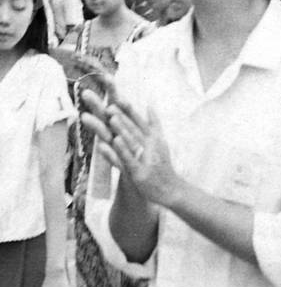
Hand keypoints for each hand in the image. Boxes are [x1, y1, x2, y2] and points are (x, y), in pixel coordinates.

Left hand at [80, 88, 180, 208]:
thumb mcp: (161, 141)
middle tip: (109, 105)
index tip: (118, 97)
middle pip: (134, 129)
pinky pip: (126, 160)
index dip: (129, 109)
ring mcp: (145, 159)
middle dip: (122, 117)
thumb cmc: (162, 166)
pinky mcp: (138, 172)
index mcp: (153, 138)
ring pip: (131, 142)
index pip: (140, 120)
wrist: (170, 189)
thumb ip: (154, 123)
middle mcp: (150, 146)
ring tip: (111, 119)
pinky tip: (104, 146)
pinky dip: (116, 152)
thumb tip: (150, 104)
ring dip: (121, 130)